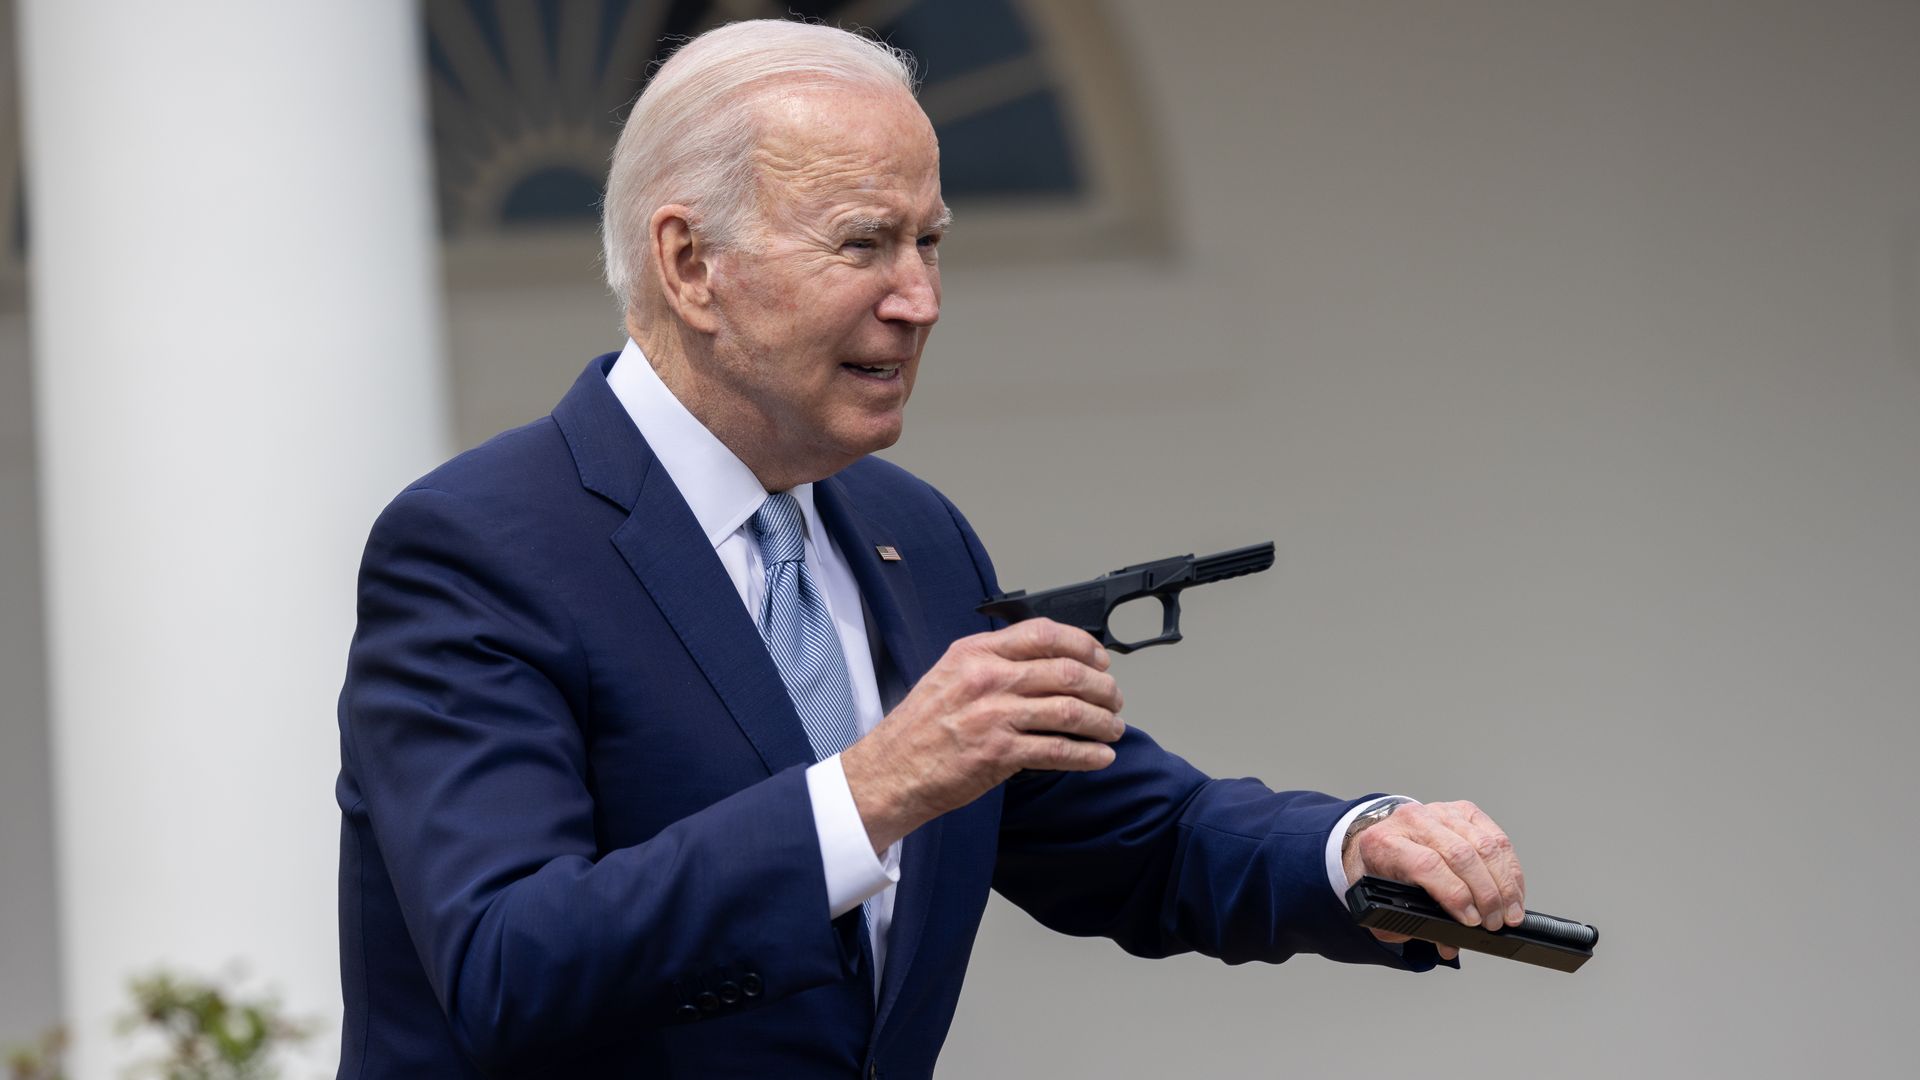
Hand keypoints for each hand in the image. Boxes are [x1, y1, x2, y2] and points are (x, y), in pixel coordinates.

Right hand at [840, 619, 1124, 852]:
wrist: (889, 771)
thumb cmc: (919, 728)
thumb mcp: (949, 676)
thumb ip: (993, 663)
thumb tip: (1046, 664)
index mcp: (975, 653)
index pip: (1044, 634)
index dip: (1083, 644)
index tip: (1100, 659)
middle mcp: (987, 678)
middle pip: (1067, 672)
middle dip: (1103, 687)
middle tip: (1114, 699)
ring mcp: (993, 715)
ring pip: (1070, 711)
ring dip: (1102, 722)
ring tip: (1113, 730)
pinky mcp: (998, 754)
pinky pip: (1058, 750)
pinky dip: (1087, 755)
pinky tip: (1100, 757)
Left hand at [1342, 800, 1525, 960]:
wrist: (1383, 841)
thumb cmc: (1385, 875)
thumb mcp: (1386, 904)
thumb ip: (1413, 926)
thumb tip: (1449, 945)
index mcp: (1385, 843)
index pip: (1427, 865)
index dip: (1455, 895)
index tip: (1472, 921)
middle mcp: (1412, 821)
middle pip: (1460, 855)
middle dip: (1485, 894)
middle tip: (1494, 923)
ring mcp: (1441, 812)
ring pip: (1484, 845)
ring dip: (1504, 884)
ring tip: (1509, 913)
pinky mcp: (1464, 811)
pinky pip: (1497, 838)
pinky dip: (1510, 869)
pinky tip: (1513, 892)